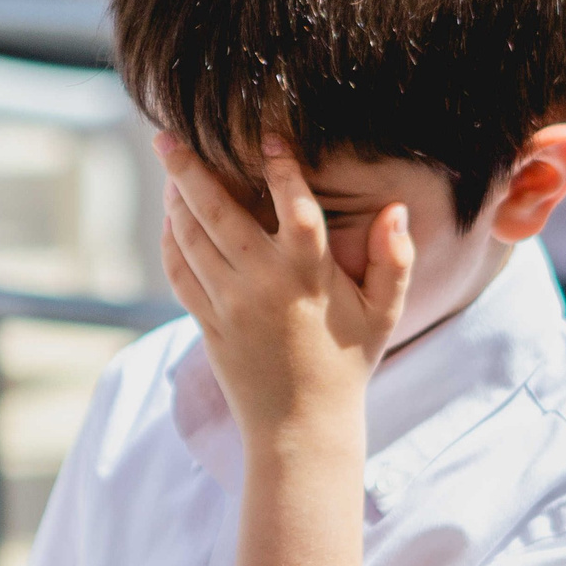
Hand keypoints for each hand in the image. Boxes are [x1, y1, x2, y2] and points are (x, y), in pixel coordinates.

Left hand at [157, 134, 412, 436]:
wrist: (302, 429)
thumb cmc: (348, 364)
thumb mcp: (384, 313)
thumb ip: (396, 259)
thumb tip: (395, 210)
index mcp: (310, 275)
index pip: (295, 206)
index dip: (282, 167)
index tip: (270, 136)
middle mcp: (264, 284)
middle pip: (219, 212)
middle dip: (190, 169)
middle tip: (169, 137)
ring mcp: (230, 304)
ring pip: (192, 237)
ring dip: (177, 199)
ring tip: (170, 167)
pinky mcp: (207, 323)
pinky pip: (180, 272)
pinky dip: (171, 241)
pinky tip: (172, 219)